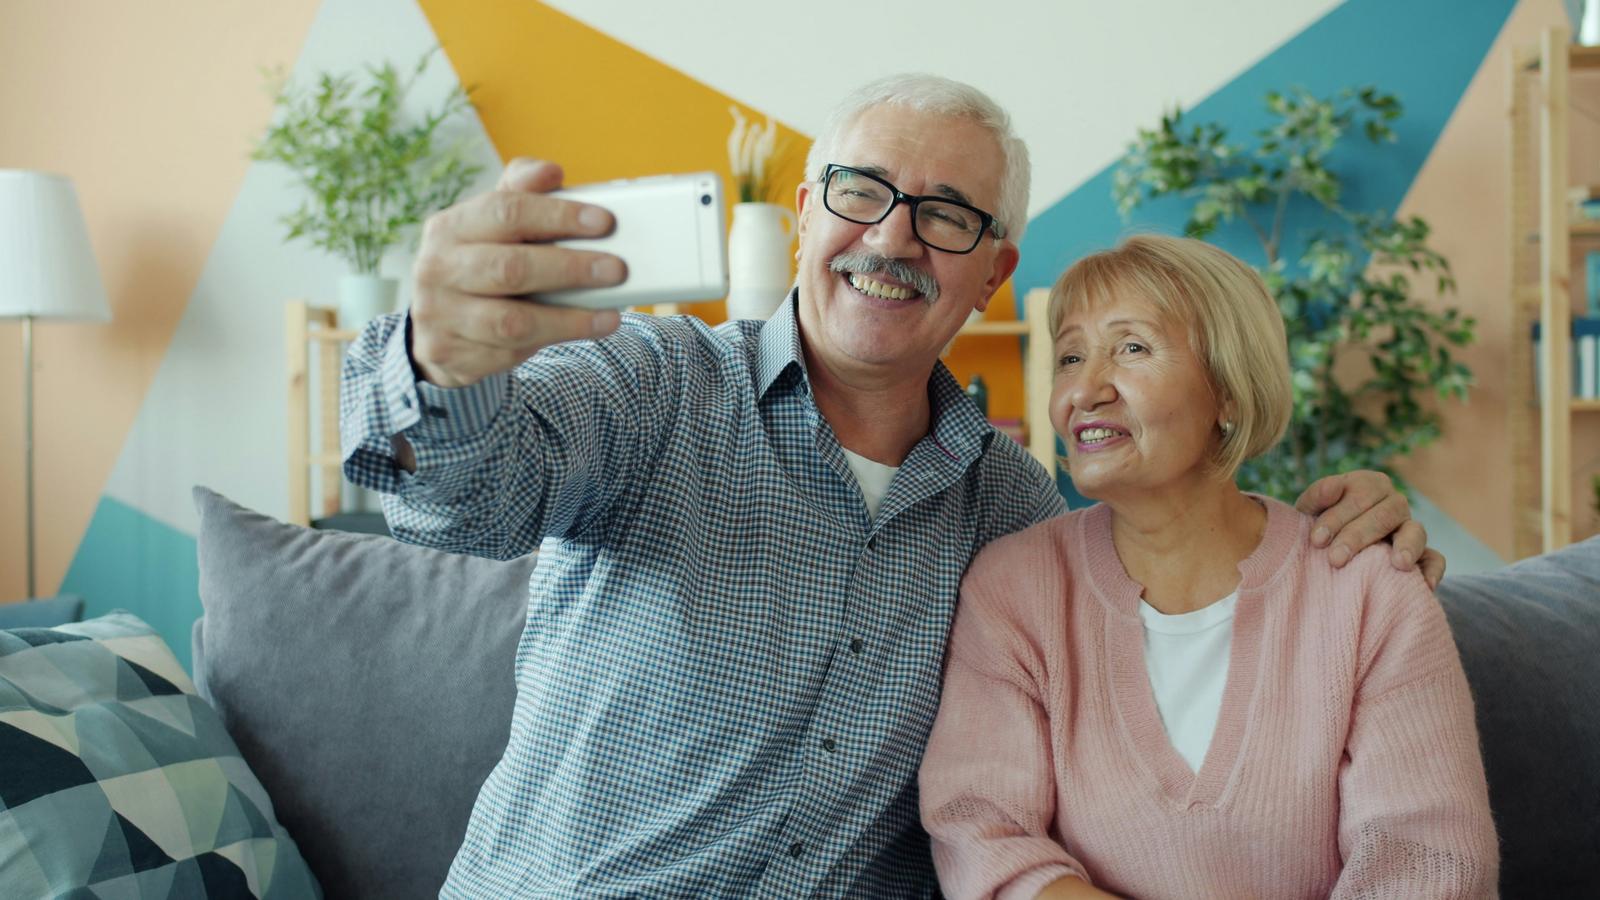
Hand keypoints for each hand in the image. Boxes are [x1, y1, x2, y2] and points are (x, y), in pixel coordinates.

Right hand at [409, 158, 627, 387]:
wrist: (437, 323)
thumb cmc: (480, 260)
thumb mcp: (492, 224)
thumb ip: (522, 192)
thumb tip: (551, 172)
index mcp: (450, 226)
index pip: (507, 211)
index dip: (559, 216)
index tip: (604, 222)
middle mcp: (437, 269)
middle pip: (511, 269)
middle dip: (570, 269)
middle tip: (616, 270)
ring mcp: (440, 316)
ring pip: (512, 322)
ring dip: (569, 320)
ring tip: (610, 315)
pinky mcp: (451, 355)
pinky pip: (508, 354)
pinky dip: (551, 343)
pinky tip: (582, 332)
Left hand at [1295, 471, 1446, 589]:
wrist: (1328, 555)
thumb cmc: (1319, 528)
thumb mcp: (1310, 510)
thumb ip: (1317, 496)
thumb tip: (1333, 486)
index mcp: (1369, 485)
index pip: (1360, 494)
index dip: (1338, 516)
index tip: (1316, 540)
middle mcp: (1394, 503)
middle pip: (1385, 514)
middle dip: (1358, 536)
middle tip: (1335, 560)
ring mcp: (1410, 528)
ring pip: (1416, 531)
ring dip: (1407, 546)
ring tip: (1398, 564)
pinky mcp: (1422, 555)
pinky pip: (1435, 559)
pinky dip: (1433, 570)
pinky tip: (1425, 584)